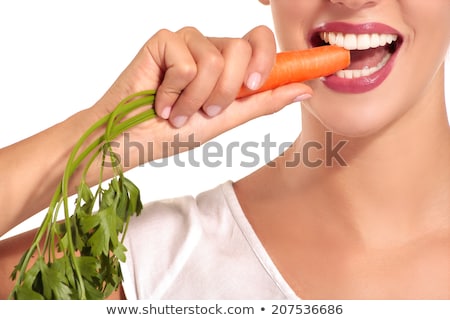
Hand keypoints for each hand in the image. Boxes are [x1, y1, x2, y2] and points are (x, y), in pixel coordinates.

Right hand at [92, 26, 311, 164]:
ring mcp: (186, 41)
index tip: (272, 80)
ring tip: (175, 110)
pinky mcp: (163, 39)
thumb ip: (262, 102)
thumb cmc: (174, 133)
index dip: (272, 57)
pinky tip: (159, 99)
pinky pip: (187, 60)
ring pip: (215, 57)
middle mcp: (209, 47)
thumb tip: (304, 88)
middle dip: (226, 92)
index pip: (259, 43)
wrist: (132, 140)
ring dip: (196, 98)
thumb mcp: (226, 121)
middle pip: (240, 49)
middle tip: (204, 112)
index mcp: (227, 65)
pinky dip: (174, 91)